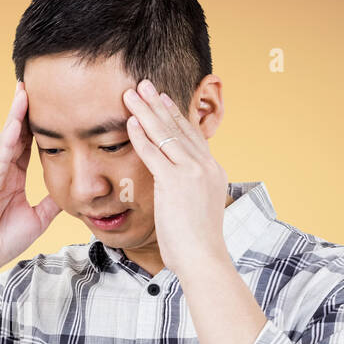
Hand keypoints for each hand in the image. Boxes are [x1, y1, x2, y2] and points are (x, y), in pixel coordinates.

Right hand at [0, 81, 62, 272]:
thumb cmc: (2, 240)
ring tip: (24, 91)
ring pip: (6, 138)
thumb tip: (72, 193)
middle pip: (16, 132)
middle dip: (25, 108)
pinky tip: (17, 122)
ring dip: (16, 114)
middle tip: (34, 81)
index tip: (51, 102)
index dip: (39, 122)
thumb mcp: (38, 218)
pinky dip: (8, 138)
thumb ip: (51, 202)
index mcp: (12, 176)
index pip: (28, 142)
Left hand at [122, 78, 229, 275]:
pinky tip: (129, 121)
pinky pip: (154, 152)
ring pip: (165, 134)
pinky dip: (140, 135)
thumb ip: (188, 194)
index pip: (191, 136)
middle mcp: (205, 166)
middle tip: (145, 84)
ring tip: (132, 93)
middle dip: (159, 104)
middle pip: (179, 128)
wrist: (204, 259)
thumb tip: (178, 194)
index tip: (163, 100)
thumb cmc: (196, 245)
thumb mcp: (197, 211)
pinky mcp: (176, 180)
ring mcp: (192, 171)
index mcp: (213, 172)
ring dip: (146, 111)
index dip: (175, 116)